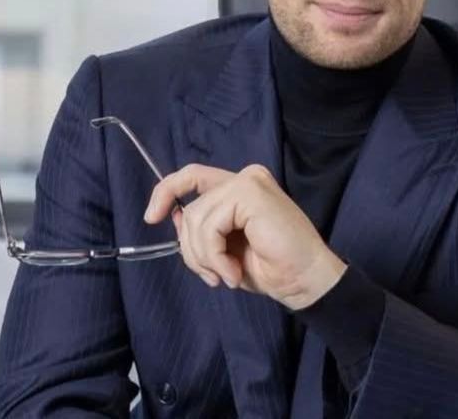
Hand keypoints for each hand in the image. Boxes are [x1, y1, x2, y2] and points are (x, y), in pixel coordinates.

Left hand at [144, 163, 346, 309]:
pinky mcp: (251, 194)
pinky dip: (214, 255)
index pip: (193, 176)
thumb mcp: (225, 249)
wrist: (306, 280)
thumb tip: (175, 215)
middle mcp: (245, 178)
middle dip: (191, 248)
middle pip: (192, 206)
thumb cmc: (273, 268)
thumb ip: (203, 229)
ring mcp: (249, 182)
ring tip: (226, 275)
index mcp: (241, 188)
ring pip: (197, 218)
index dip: (167, 191)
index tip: (152, 217)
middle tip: (210, 275)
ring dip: (205, 257)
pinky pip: (210, 226)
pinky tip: (233, 271)